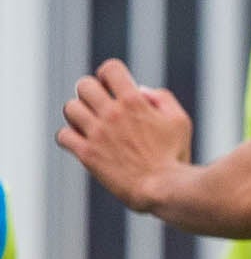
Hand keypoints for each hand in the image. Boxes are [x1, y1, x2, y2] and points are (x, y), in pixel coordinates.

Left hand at [56, 59, 192, 210]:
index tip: (114, 88)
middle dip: (92, 92)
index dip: (110, 75)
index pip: (110, 69)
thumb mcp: (180, 121)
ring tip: (90, 124)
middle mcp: (112, 113)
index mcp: (134, 101)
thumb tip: (141, 91)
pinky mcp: (86, 154)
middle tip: (100, 106)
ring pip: (70, 108)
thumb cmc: (175, 156)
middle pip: (84, 85)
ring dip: (79, 113)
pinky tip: (83, 142)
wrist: (163, 188)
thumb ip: (162, 99)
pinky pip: (62, 135)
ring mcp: (97, 134)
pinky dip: (70, 136)